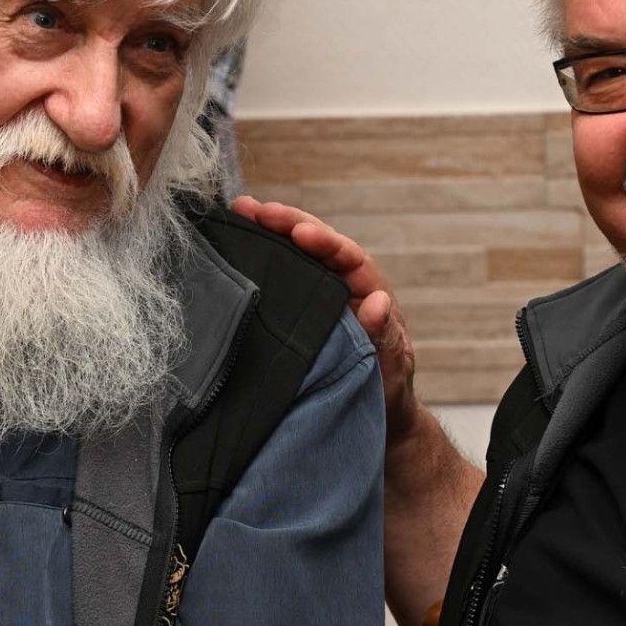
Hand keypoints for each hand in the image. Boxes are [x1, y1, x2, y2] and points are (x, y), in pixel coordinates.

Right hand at [231, 196, 416, 433]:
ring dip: (269, 234)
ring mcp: (320, 297)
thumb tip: (379, 303)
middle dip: (286, 224)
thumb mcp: (390, 371)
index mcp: (369, 294)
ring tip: (238, 213)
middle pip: (316, 245)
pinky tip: (235, 247)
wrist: (375, 416)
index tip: (299, 231)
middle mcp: (344, 287)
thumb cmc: (387, 392)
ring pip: (296, 256)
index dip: (324, 242)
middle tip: (251, 208)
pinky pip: (283, 280)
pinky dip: (262, 261)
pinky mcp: (300, 312)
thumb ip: (385, 339)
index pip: (348, 258)